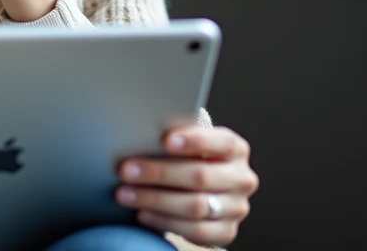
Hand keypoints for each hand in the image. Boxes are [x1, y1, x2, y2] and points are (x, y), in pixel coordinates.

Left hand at [117, 126, 258, 247]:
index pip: (223, 142)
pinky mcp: (226, 231)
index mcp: (236, 149)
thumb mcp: (186, 142)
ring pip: (195, 206)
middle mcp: (242, 179)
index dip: (195, 140)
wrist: (200, 188)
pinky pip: (196, 231)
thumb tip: (140, 134)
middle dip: (159, 173)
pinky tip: (142, 213)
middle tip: (126, 170)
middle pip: (201, 176)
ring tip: (125, 194)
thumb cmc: (186, 157)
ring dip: (155, 200)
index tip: (165, 140)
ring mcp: (236, 208)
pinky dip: (165, 222)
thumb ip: (174, 138)